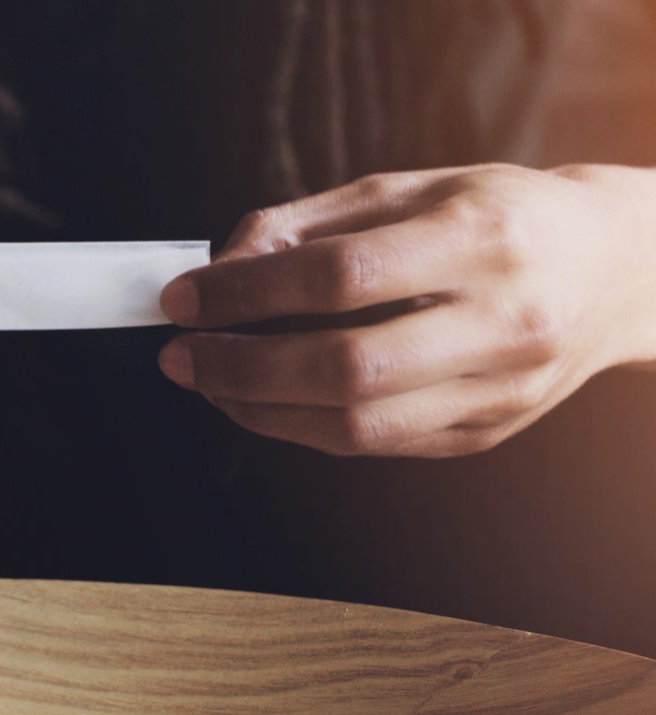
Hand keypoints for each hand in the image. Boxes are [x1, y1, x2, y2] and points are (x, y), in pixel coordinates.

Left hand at [157, 164, 655, 455]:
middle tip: (181, 355)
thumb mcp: (411, 188)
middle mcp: (499, 321)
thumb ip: (310, 222)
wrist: (617, 270)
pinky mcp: (483, 433)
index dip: (245, 294)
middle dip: (240, 368)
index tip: (183, 299)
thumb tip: (221, 263)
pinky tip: (264, 402)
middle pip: (344, 368)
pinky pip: (373, 445)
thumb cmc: (500, 217)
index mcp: (482, 238)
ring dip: (259, 411)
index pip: (340, 277)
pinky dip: (302, 427)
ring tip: (210, 382)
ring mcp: (498, 389)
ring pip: (355, 425)